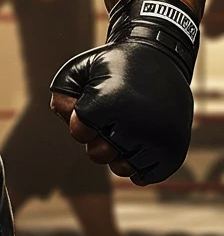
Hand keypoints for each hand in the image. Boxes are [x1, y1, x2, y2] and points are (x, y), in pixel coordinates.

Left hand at [50, 39, 192, 185]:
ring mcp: (158, 141)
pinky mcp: (173, 153)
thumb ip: (62, 95)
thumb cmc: (115, 66)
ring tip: (127, 127)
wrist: (162, 60)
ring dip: (118, 152)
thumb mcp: (80, 69)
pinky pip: (145, 176)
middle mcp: (136, 125)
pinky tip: (140, 143)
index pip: (79, 132)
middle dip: (99, 137)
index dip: (82, 120)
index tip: (95, 103)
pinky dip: (139, 164)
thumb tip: (69, 120)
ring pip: (121, 167)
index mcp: (111, 103)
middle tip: (112, 116)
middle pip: (98, 154)